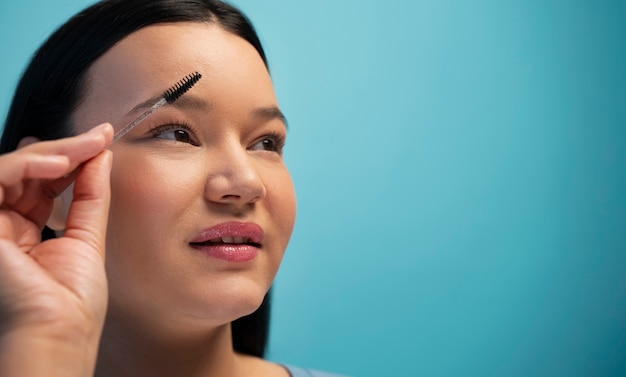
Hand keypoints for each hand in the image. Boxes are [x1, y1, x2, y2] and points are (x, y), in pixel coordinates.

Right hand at [0, 123, 112, 375]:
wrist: (59, 333)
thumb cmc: (71, 303)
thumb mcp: (87, 236)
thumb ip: (89, 195)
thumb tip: (101, 156)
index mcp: (24, 231)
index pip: (41, 181)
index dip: (71, 158)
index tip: (102, 140)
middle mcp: (1, 225)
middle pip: (27, 170)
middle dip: (66, 149)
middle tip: (99, 136)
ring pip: (11, 168)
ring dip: (52, 152)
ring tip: (86, 147)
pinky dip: (28, 165)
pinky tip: (61, 163)